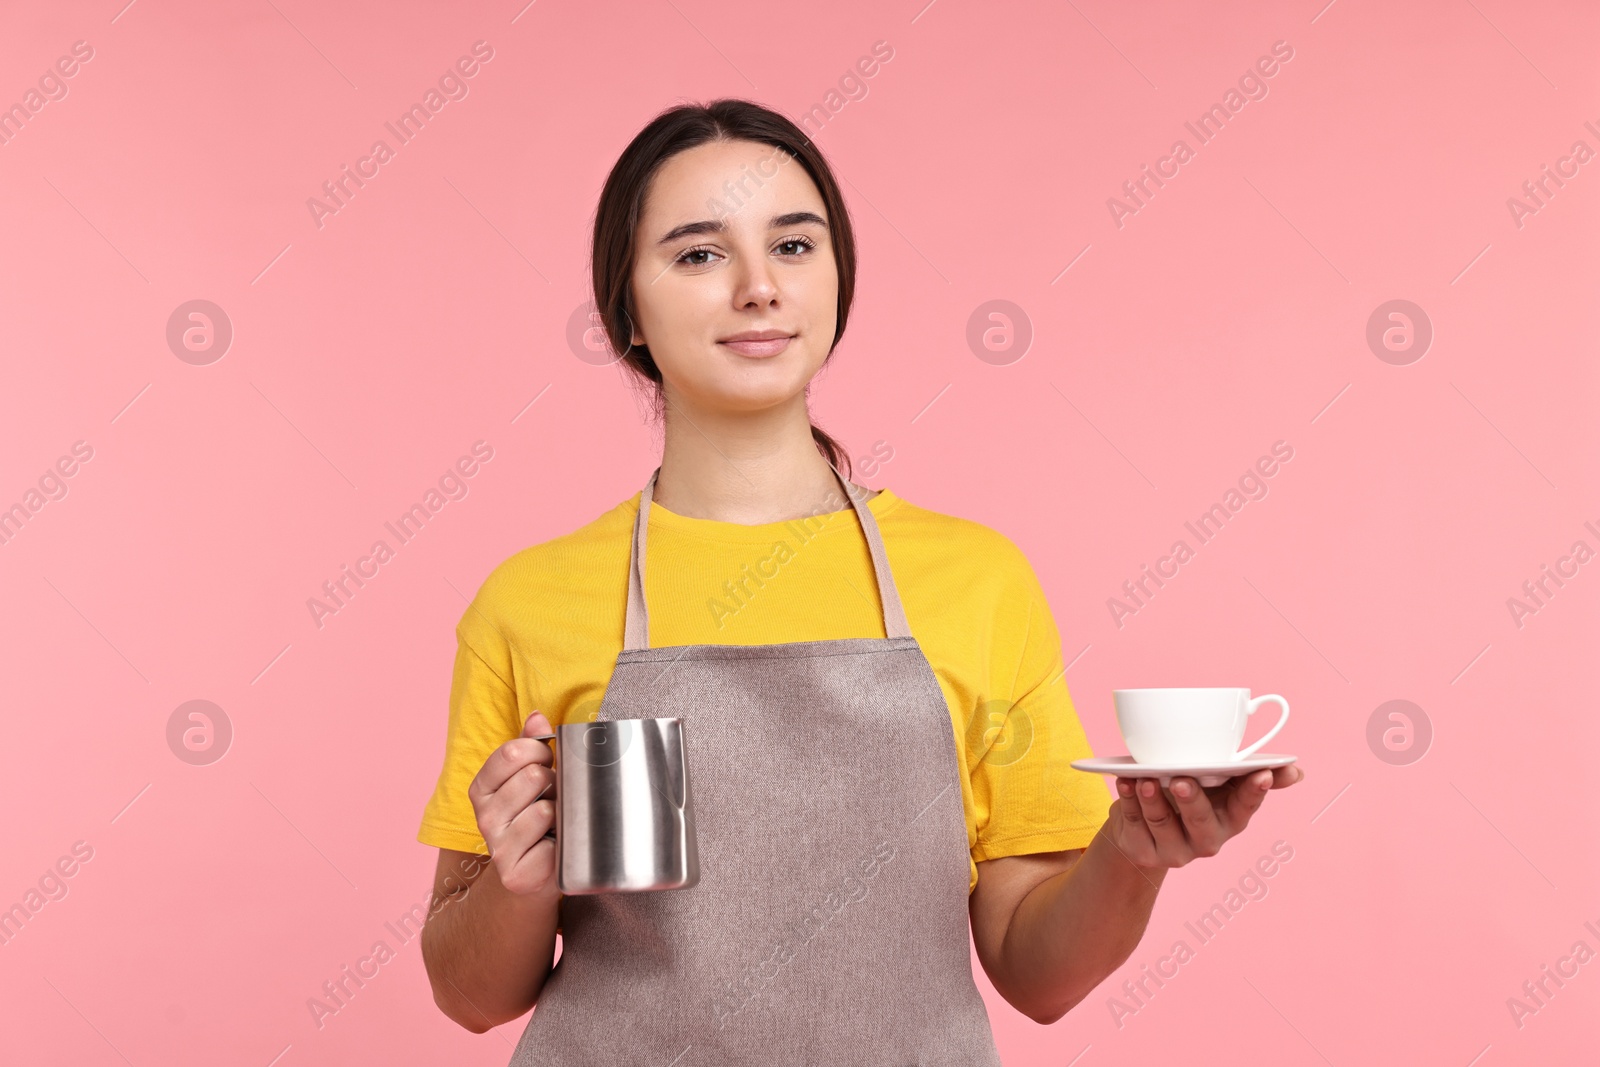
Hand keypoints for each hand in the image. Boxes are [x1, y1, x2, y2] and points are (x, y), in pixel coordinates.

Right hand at [468, 710, 559, 896]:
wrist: (535, 875)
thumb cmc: (538, 816)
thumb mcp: (530, 776)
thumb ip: (531, 744)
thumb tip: (537, 716)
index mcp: (482, 788)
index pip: (511, 753)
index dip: (540, 749)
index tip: (549, 759)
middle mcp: (483, 818)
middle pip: (532, 777)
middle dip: (554, 783)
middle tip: (555, 797)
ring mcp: (497, 848)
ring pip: (544, 811)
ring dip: (561, 814)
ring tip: (557, 823)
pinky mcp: (515, 875)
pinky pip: (553, 845)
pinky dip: (563, 844)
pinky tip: (556, 848)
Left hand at [1107, 764, 1304, 870]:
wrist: (1146, 826)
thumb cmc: (1191, 796)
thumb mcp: (1219, 784)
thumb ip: (1249, 774)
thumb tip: (1296, 771)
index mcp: (1230, 819)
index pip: (1246, 807)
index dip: (1254, 793)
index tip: (1261, 774)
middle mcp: (1206, 841)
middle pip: (1201, 824)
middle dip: (1193, 801)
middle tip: (1182, 779)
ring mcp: (1174, 851)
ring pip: (1163, 824)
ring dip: (1153, 800)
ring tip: (1144, 778)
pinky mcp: (1143, 852)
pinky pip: (1135, 826)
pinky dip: (1128, 803)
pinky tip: (1125, 784)